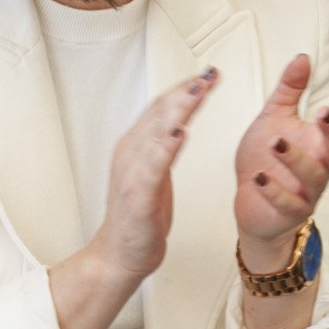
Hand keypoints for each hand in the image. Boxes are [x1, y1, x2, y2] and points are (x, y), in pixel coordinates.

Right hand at [83, 67, 220, 286]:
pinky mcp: (136, 198)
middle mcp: (130, 154)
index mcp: (135, 146)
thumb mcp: (154, 173)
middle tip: (208, 73)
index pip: (161, 108)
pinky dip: (165, 148)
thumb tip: (178, 120)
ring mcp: (131, 174)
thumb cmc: (139, 216)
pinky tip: (179, 134)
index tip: (207, 72)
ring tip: (197, 91)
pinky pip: (152, 169)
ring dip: (178, 110)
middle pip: (159, 113)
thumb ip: (162, 146)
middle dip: (185, 91)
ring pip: (156, 133)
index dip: (184, 88)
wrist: (119, 255)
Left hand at [232, 55, 328, 268]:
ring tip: (276, 142)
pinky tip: (259, 177)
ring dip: (295, 158)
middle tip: (322, 111)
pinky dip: (274, 191)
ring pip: (313, 175)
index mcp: (321, 141)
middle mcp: (321, 165)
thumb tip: (302, 57)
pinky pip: (288, 203)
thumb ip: (290, 89)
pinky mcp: (290, 211)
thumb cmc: (266, 157)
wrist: (251, 202)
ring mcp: (308, 190)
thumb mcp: (275, 117)